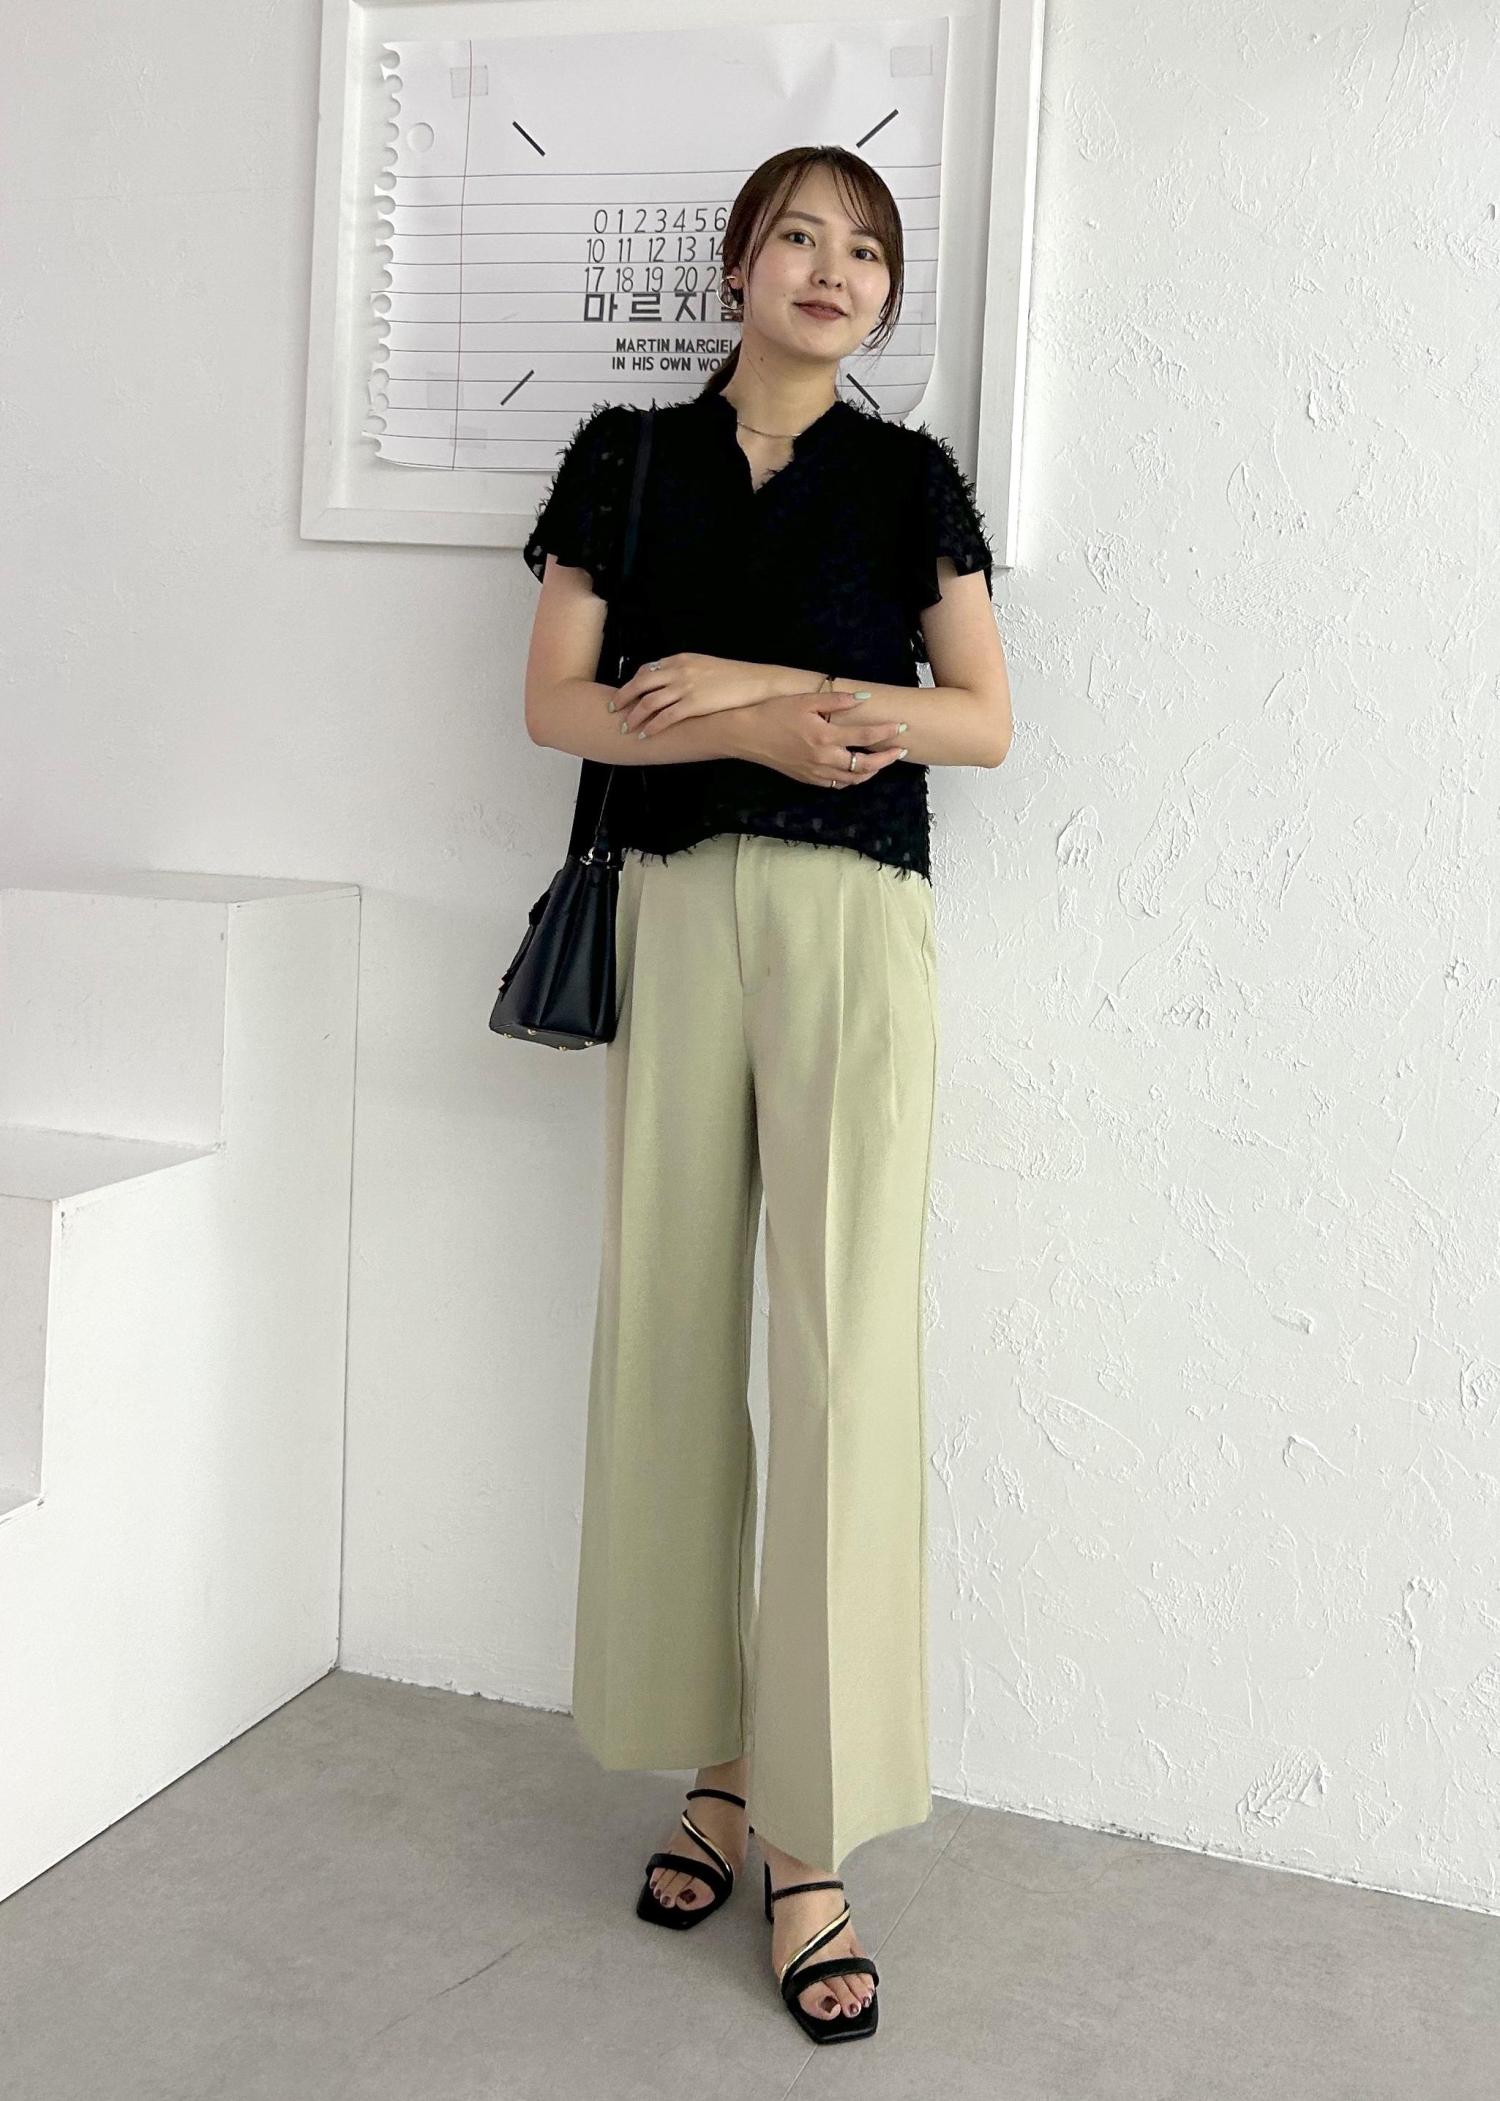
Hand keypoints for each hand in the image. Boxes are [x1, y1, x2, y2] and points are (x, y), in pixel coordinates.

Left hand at [611, 653, 775, 736]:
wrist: (756, 682)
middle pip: (640, 684)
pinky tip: (646, 734)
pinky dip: (652, 727)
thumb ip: (685, 672)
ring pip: (649, 702)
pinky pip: (665, 717)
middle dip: (623, 698)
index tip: (624, 694)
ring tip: (626, 728)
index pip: (647, 670)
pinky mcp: (694, 704)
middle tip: (613, 710)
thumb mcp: (705, 666)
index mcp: (680, 660)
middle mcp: (678, 671)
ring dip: (634, 717)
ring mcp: (685, 688)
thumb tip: (672, 682)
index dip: (632, 684)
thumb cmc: (734, 676)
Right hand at [728, 688, 908, 788]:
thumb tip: (863, 698)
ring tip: (882, 761)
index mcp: (825, 737)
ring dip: (871, 772)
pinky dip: (851, 779)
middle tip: (901, 750)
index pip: (864, 737)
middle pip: (865, 765)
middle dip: (886, 759)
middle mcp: (823, 759)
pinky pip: (836, 784)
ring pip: (852, 779)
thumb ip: (837, 700)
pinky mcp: (807, 779)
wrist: (747, 735)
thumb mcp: (805, 700)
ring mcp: (815, 772)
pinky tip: (856, 770)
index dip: (886, 732)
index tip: (901, 727)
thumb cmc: (774, 713)